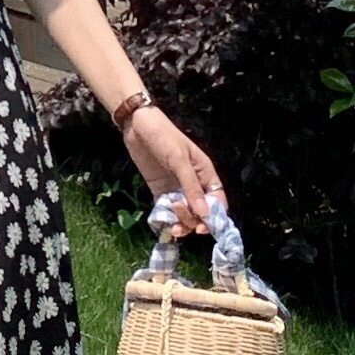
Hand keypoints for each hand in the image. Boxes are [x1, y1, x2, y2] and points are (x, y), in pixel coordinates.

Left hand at [122, 104, 221, 231]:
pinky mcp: (160, 191)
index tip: (202, 228)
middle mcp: (193, 184)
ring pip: (184, 213)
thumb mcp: (179, 160)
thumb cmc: (163, 137)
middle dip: (192, 221)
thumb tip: (204, 213)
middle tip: (178, 221)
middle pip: (200, 211)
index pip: (217, 201)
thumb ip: (191, 187)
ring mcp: (176, 188)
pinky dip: (166, 219)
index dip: (213, 217)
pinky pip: (167, 210)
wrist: (137, 126)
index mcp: (205, 174)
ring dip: (180, 222)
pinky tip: (162, 224)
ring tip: (170, 225)